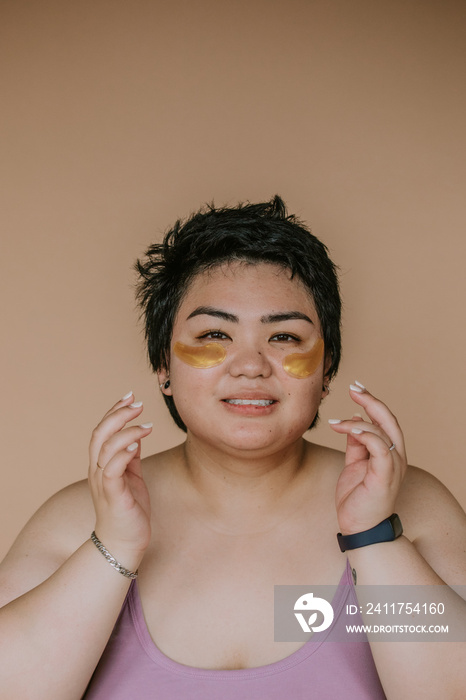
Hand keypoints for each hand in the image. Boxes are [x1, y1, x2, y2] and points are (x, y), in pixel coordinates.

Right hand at [88, 392, 152, 565]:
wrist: (123, 543)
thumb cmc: (129, 509)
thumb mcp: (131, 475)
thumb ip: (130, 455)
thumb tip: (137, 432)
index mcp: (100, 464)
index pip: (102, 430)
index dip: (114, 411)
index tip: (130, 396)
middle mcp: (97, 470)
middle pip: (100, 434)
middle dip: (118, 415)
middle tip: (138, 404)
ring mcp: (103, 483)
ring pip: (105, 448)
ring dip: (126, 432)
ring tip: (145, 425)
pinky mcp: (113, 495)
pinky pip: (112, 470)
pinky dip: (122, 454)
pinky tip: (136, 445)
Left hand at [329, 382, 406, 535]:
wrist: (360, 528)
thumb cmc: (357, 499)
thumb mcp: (354, 465)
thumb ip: (356, 444)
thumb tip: (354, 421)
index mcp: (389, 453)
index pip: (385, 420)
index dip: (372, 402)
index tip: (356, 388)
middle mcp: (395, 457)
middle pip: (388, 419)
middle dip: (371, 400)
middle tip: (353, 387)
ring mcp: (392, 466)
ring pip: (381, 430)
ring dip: (357, 420)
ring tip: (336, 422)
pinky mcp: (384, 475)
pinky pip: (378, 447)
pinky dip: (364, 433)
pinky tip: (347, 428)